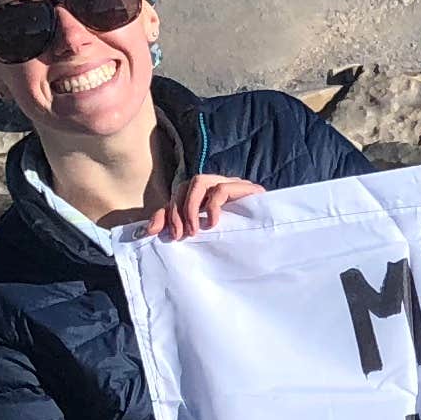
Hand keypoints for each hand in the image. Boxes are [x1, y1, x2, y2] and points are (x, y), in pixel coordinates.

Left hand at [146, 171, 264, 241]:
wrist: (272, 234)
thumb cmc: (238, 238)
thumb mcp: (203, 235)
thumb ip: (179, 229)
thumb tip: (148, 232)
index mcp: (203, 197)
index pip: (175, 196)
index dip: (162, 213)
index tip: (154, 233)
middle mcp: (214, 187)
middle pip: (183, 186)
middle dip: (176, 212)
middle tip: (180, 236)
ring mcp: (230, 184)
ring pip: (199, 181)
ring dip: (190, 207)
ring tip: (194, 231)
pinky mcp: (245, 188)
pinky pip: (220, 189)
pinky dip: (212, 207)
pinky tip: (213, 223)